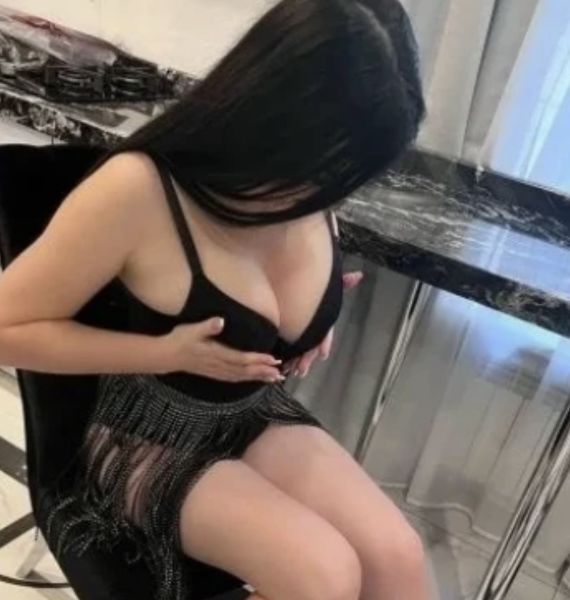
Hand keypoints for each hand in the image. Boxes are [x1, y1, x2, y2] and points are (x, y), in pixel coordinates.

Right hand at [163, 317, 283, 382]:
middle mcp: (219, 365)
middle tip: (281, 373)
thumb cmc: (179, 340)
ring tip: (273, 379)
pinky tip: (253, 380)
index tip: (272, 360)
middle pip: (245, 371)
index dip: (258, 360)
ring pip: (241, 376)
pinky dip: (246, 379)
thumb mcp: (191, 330)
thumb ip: (207, 326)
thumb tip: (220, 321)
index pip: (242, 358)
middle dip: (263, 372)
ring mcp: (216, 371)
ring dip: (258, 378)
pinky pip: (234, 378)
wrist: (165, 356)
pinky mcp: (213, 373)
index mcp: (216, 354)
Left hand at [284, 271, 363, 377]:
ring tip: (295, 372)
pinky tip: (285, 368)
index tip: (323, 354)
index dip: (324, 343)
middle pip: (312, 346)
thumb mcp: (328, 286)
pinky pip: (292, 350)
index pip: (325, 332)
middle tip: (302, 369)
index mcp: (323, 320)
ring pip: (303, 351)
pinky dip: (290, 360)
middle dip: (308, 358)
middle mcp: (314, 329)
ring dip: (299, 362)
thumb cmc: (315, 288)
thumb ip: (343, 282)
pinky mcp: (292, 336)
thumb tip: (359, 275)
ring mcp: (303, 334)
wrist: (293, 283)